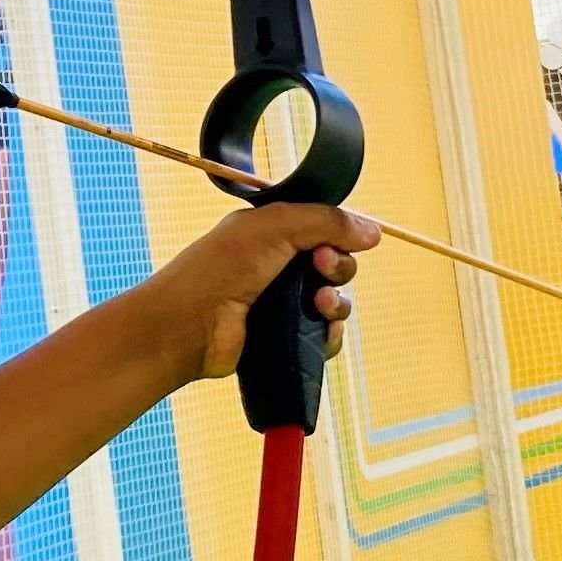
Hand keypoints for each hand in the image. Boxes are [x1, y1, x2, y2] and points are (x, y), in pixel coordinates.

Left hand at [138, 204, 374, 385]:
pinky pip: (325, 336)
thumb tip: (372, 230)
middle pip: (335, 265)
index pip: (324, 229)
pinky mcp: (285, 339)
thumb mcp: (275, 227)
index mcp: (272, 233)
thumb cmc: (220, 269)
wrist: (189, 326)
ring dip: (337, 303)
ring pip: (335, 302)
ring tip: (320, 305)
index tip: (329, 243)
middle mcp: (279, 267)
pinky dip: (330, 335)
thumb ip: (326, 221)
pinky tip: (322, 331)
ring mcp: (282, 305)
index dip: (337, 236)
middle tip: (319, 270)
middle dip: (338, 268)